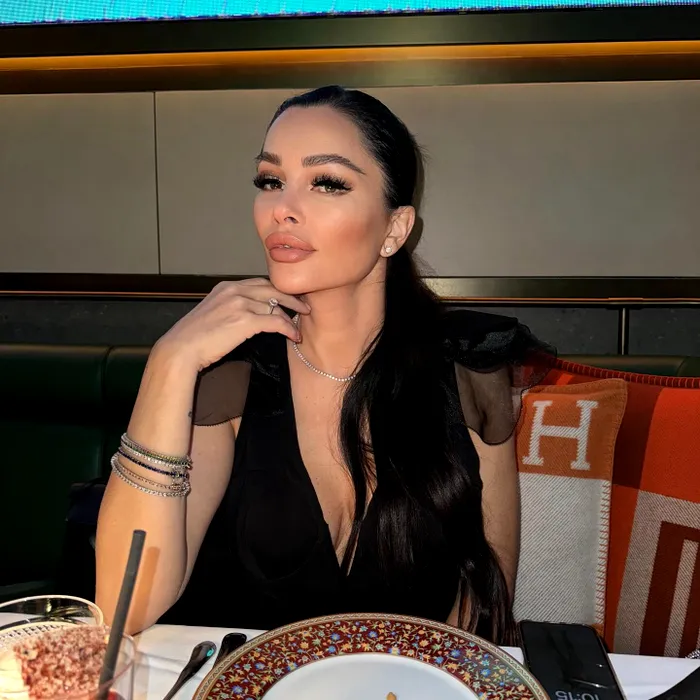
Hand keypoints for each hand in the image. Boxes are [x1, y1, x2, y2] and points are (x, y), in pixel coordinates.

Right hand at [154, 278, 309, 370]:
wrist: (180, 349)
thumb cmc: (193, 338)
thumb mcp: (211, 313)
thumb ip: (228, 308)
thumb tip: (244, 316)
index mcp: (225, 287)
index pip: (259, 283)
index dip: (277, 291)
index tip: (288, 298)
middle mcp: (234, 290)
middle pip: (272, 289)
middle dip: (291, 297)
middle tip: (304, 306)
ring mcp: (240, 304)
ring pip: (276, 305)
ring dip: (291, 316)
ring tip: (299, 325)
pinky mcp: (245, 321)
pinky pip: (276, 322)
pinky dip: (288, 328)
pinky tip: (294, 336)